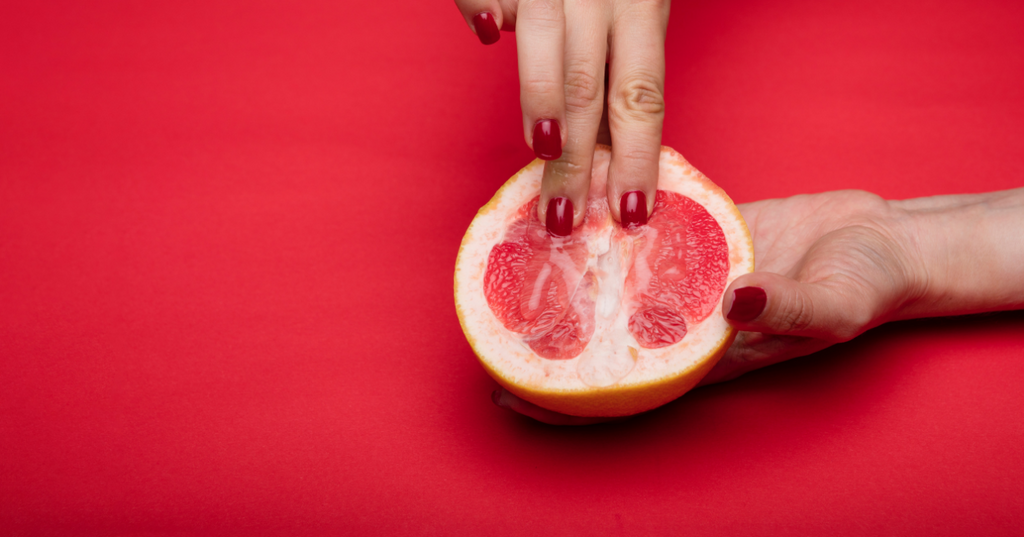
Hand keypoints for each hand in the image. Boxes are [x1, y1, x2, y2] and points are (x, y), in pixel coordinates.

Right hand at [453, 0, 669, 233]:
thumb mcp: (630, 5)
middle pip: (590, 88)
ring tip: (542, 153)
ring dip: (540, 104)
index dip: (637, 157)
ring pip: (546, 47)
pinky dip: (481, 6)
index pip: (641, 96)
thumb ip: (615, 62)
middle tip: (564, 218)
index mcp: (641, 6)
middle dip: (579, 162)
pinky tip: (485, 33)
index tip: (630, 212)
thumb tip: (604, 139)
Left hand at [492, 189, 927, 423]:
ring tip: (518, 258)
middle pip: (604, 335)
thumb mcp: (836, 304)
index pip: (626, 384)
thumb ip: (788, 307)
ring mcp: (691, 276)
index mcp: (712, 353)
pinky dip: (612, 222)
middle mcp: (688, 319)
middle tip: (490, 326)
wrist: (885, 242)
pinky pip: (647, 232)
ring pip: (617, 280)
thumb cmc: (868, 286)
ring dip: (572, 274)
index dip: (568, 397)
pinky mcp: (702, 235)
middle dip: (549, 338)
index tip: (511, 391)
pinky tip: (575, 205)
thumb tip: (734, 299)